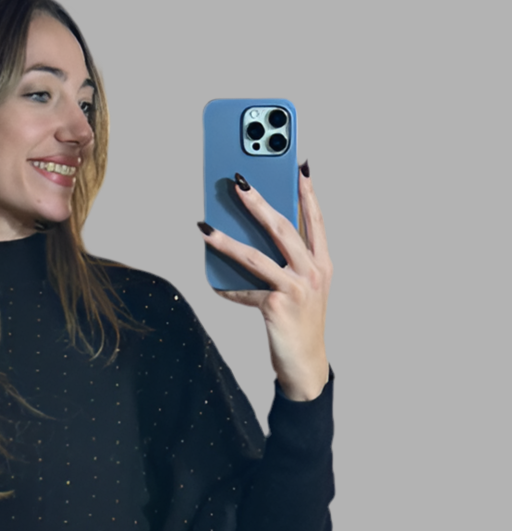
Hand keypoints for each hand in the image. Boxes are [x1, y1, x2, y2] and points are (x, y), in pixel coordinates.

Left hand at [199, 165, 331, 400]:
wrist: (305, 365)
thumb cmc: (299, 323)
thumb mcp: (302, 289)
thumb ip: (287, 263)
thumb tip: (253, 238)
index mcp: (323, 263)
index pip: (316, 220)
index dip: (308, 192)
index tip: (299, 165)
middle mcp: (313, 272)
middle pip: (283, 228)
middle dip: (259, 202)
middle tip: (239, 182)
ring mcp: (296, 289)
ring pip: (257, 256)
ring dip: (227, 241)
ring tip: (206, 228)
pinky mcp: (277, 306)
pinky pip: (245, 291)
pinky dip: (228, 289)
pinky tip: (215, 285)